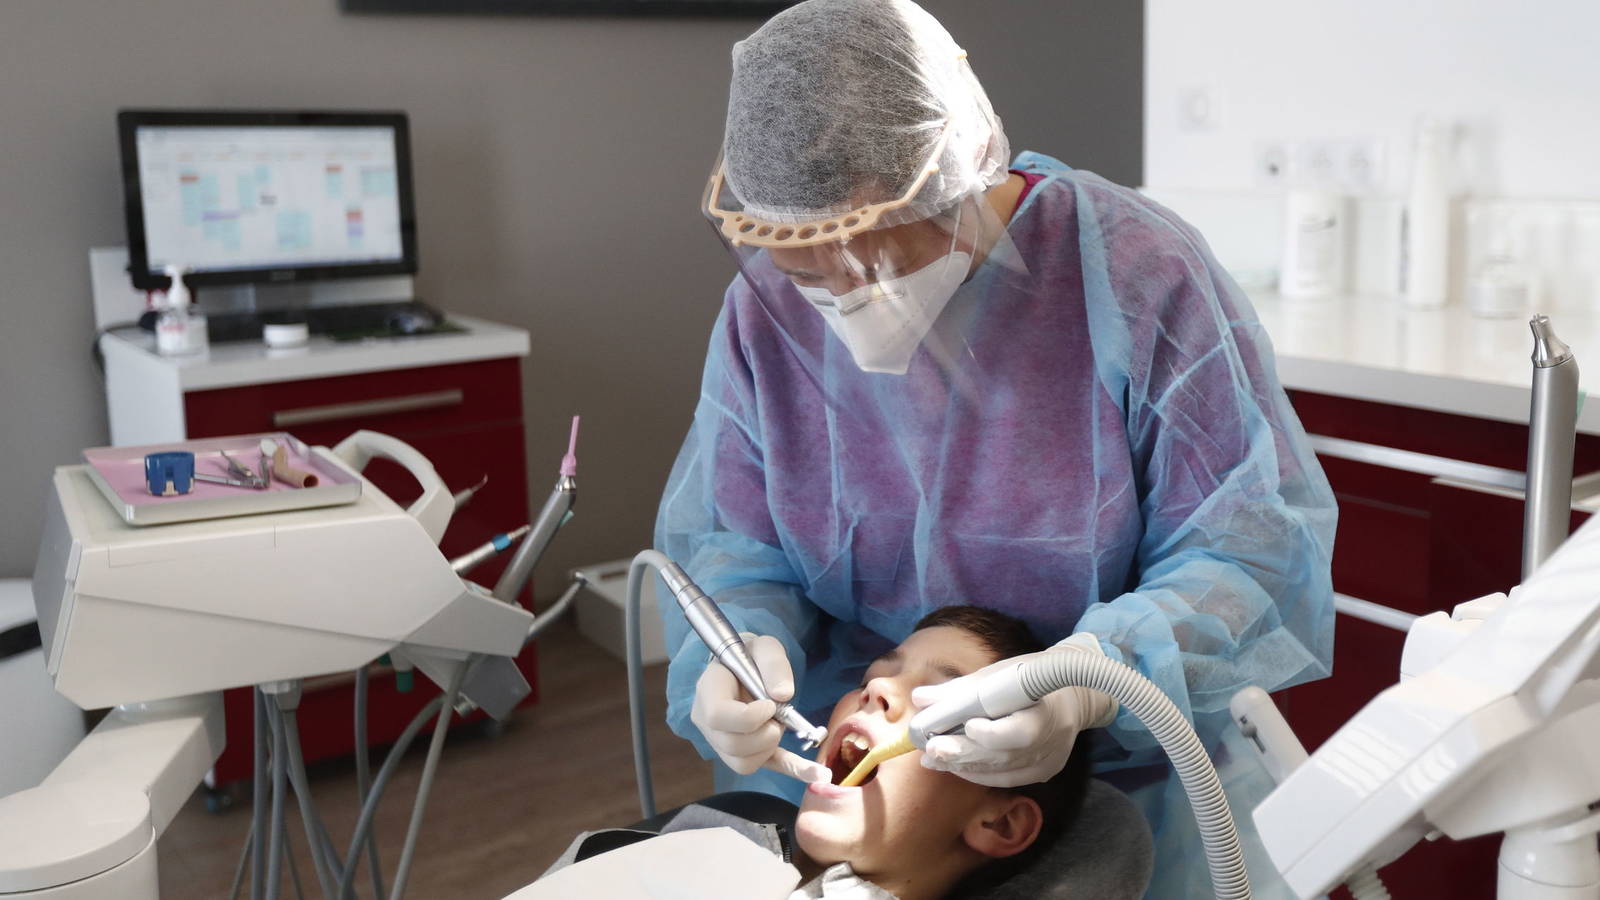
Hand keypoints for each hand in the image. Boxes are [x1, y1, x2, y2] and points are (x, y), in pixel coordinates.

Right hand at [690, 633, 830, 783]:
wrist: (743, 668)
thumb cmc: (750, 655)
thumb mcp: (764, 645)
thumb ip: (773, 664)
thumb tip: (784, 695)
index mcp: (709, 690)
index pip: (718, 716)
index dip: (747, 717)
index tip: (770, 705)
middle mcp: (707, 720)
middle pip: (732, 744)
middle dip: (765, 734)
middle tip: (778, 715)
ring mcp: (720, 741)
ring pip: (743, 763)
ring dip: (771, 748)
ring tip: (778, 725)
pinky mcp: (740, 753)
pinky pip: (763, 768)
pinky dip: (792, 770)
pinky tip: (817, 773)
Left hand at [909, 633, 1117, 787]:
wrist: (1072, 695)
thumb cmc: (1031, 676)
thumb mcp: (1001, 673)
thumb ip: (961, 689)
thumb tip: (920, 698)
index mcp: (1047, 711)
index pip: (1021, 732)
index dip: (993, 734)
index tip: (967, 726)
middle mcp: (1050, 743)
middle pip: (1004, 755)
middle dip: (965, 753)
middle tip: (932, 749)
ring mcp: (1047, 762)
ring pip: (1001, 771)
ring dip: (963, 765)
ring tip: (932, 758)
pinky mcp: (1042, 773)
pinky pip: (1005, 779)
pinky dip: (978, 773)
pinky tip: (954, 766)